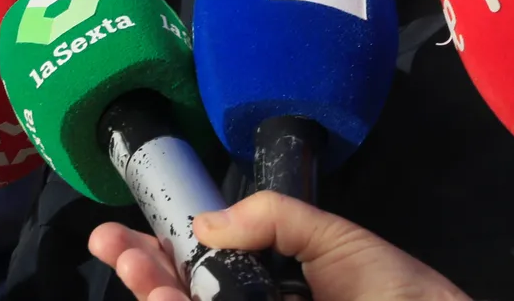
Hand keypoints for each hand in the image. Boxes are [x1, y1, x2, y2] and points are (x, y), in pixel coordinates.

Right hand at [90, 191, 469, 300]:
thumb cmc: (399, 290)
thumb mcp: (334, 240)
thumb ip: (274, 220)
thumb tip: (205, 222)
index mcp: (273, 289)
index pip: (205, 272)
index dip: (163, 255)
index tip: (127, 237)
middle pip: (188, 300)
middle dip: (146, 276)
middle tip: (114, 247)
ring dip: (160, 298)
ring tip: (142, 276)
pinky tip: (172, 300)